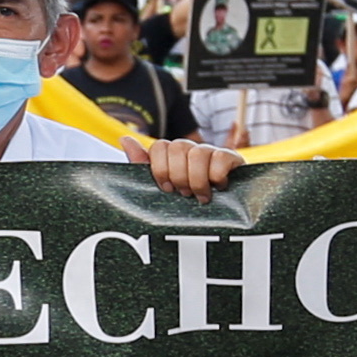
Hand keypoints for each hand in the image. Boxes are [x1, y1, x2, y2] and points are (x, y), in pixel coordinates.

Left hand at [121, 128, 239, 198]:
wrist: (224, 218)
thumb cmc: (189, 205)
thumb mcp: (163, 189)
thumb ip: (143, 165)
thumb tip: (124, 139)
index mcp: (173, 155)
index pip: (160, 146)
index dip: (160, 169)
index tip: (167, 189)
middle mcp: (192, 149)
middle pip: (177, 147)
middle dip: (179, 176)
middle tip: (185, 194)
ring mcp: (212, 152)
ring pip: (197, 153)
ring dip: (197, 180)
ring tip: (201, 197)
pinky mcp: (232, 158)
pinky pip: (220, 157)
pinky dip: (216, 176)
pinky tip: (219, 188)